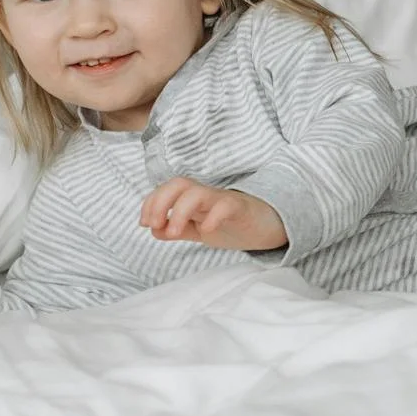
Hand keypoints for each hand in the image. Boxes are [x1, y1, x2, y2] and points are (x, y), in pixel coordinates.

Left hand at [139, 179, 286, 250]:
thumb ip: (178, 229)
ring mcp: (225, 201)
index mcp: (195, 199)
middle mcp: (208, 196)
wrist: (271, 225)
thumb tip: (154, 230)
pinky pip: (226, 207)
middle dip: (160, 201)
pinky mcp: (242, 209)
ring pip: (198, 193)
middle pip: (179, 183)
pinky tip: (206, 230)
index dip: (151, 202)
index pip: (168, 189)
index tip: (145, 223)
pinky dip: (213, 217)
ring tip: (174, 232)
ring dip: (179, 211)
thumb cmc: (234, 225)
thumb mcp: (201, 230)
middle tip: (154, 224)